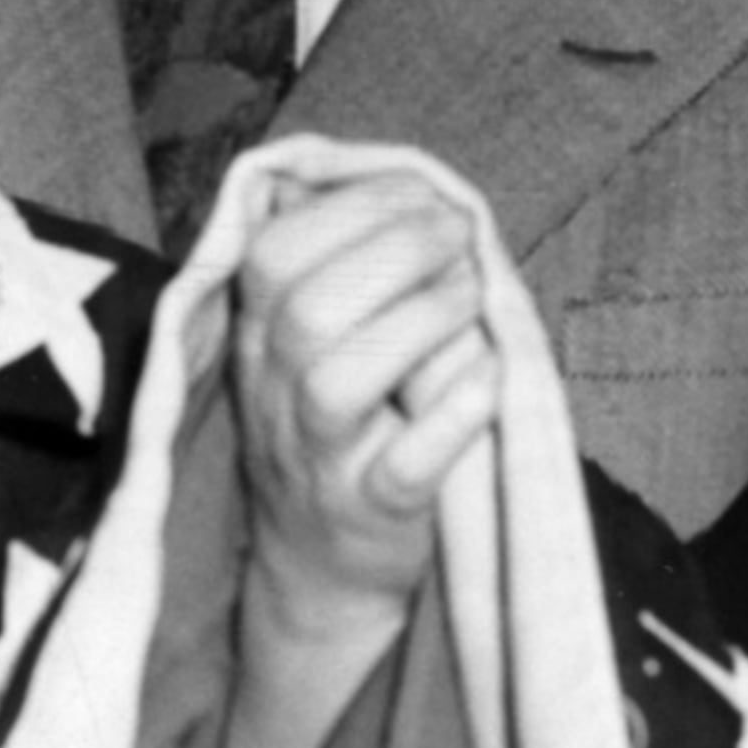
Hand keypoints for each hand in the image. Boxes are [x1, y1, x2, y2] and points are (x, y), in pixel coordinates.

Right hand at [229, 164, 497, 633]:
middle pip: (306, 308)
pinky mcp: (369, 516)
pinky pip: (404, 468)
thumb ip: (339, 264)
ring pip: (338, 380)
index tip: (428, 196)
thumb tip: (402, 179)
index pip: (275, 250)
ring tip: (475, 297)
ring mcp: (316, 459)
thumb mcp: (309, 344)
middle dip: (397, 251)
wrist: (319, 569)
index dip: (357, 208)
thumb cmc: (340, 428)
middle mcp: (273, 395)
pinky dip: (452, 418)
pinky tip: (490, 378)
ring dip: (421, 321)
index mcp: (257, 337)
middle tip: (464, 240)